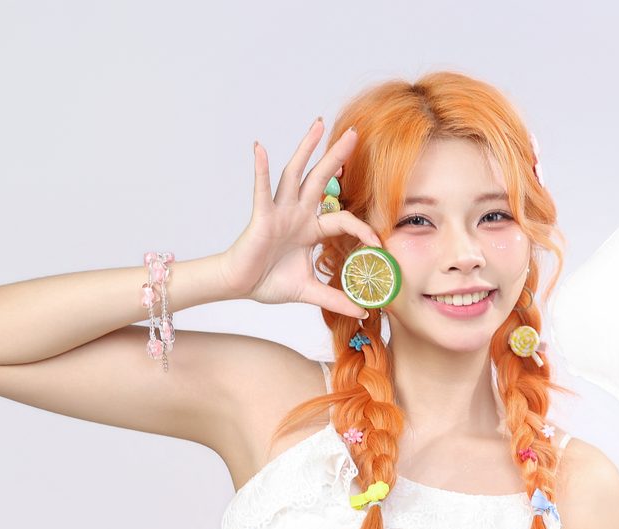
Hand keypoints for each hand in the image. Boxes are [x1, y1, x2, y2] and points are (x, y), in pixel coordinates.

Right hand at [219, 117, 384, 317]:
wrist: (240, 286)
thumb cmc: (268, 282)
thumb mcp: (309, 292)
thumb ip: (336, 299)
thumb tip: (363, 312)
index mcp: (310, 229)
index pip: (343, 220)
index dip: (362, 229)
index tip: (378, 243)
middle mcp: (297, 214)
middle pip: (321, 179)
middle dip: (337, 157)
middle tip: (354, 132)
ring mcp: (279, 211)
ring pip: (295, 174)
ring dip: (306, 149)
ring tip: (317, 125)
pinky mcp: (261, 216)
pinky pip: (262, 189)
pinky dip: (260, 169)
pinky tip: (260, 147)